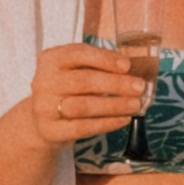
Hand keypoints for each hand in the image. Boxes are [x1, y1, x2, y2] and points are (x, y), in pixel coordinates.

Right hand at [25, 41, 147, 151]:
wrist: (43, 121)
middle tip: (140, 87)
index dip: (104, 59)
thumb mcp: (76, 70)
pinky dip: (106, 123)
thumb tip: (131, 69)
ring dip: (114, 105)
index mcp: (51, 59)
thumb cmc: (68, 89)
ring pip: (83, 106)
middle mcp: (43, 81)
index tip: (127, 65)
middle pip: (83, 81)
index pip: (78, 53)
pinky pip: (82, 128)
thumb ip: (98, 65)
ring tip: (136, 105)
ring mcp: (44, 107)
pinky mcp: (50, 130)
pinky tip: (124, 119)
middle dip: (116, 84)